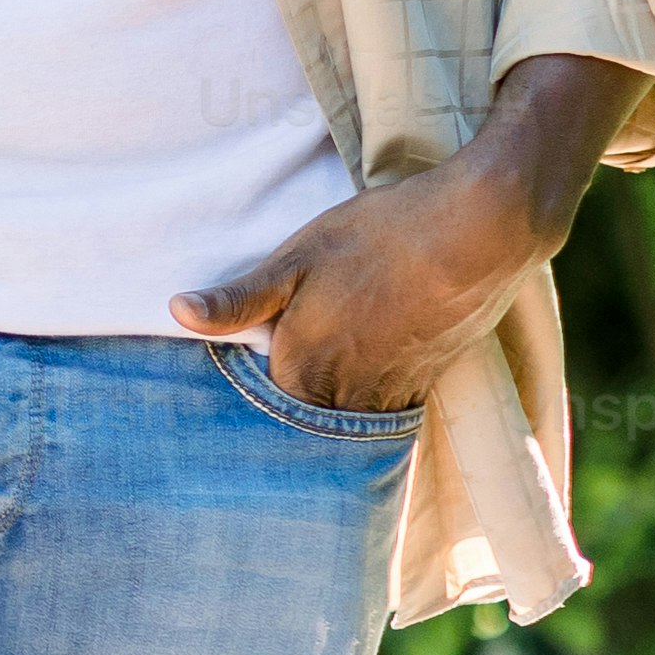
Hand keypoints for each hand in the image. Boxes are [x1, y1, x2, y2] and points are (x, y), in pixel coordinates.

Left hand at [171, 56, 643, 420]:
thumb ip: (238, 299)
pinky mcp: (425, 382)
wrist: (479, 231)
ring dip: (326, 412)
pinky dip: (367, 401)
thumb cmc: (380, 236)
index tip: (235, 388)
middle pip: (301, 423)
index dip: (244, 399)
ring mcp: (389, 393)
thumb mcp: (297, 256)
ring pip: (344, 421)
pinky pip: (384, 411)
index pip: (257, 410)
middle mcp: (344, 395)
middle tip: (264, 399)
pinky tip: (360, 374)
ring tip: (312, 389)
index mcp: (302, 368)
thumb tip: (176, 313)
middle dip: (282, 415)